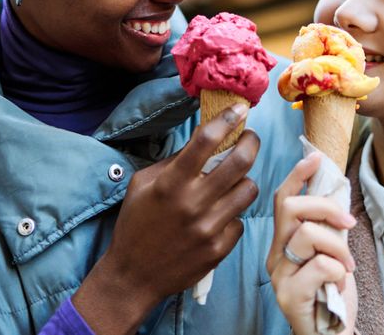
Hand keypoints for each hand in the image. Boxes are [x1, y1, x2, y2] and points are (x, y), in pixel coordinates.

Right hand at [73, 103, 260, 334]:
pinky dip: (232, 215)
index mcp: (171, 183)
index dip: (227, 118)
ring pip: (248, 190)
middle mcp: (193, 204)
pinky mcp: (219, 249)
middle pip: (240, 162)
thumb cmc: (135, 225)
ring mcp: (209, 228)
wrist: (133, 276)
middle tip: (248, 139)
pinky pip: (240, 221)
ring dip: (243, 181)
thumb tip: (203, 143)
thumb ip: (172, 163)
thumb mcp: (142, 186)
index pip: (206, 140)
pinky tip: (218, 216)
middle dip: (250, 143)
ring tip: (233, 182)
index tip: (239, 108)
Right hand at [267, 153, 357, 334]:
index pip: (282, 200)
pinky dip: (338, 270)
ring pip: (307, 235)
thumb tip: (334, 188)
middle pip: (290, 209)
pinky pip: (319, 266)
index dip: (297, 175)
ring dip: (337, 246)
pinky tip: (339, 284)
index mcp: (282, 243)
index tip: (315, 157)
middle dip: (325, 206)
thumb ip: (326, 227)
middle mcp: (274, 256)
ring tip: (347, 265)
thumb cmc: (332, 294)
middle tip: (348, 223)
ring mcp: (279, 277)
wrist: (332, 334)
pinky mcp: (289, 296)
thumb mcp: (331, 252)